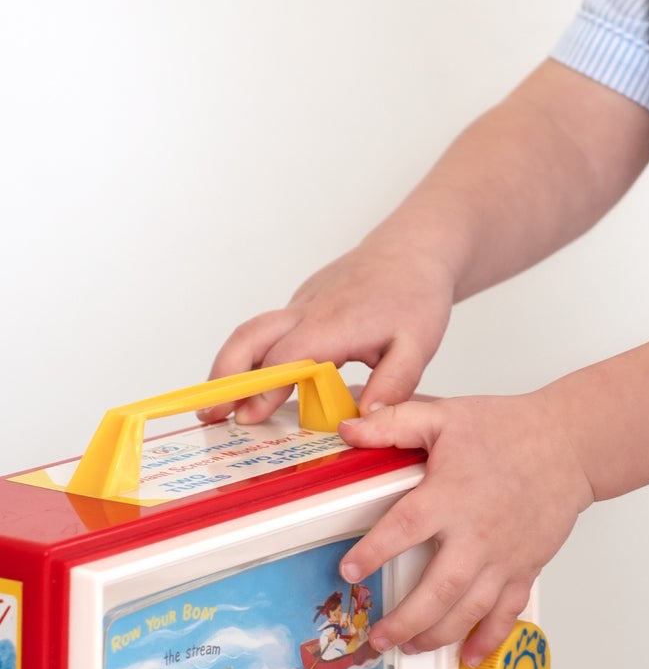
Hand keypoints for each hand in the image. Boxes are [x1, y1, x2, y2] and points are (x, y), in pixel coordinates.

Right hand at [204, 241, 455, 423]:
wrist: (413, 249)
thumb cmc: (416, 294)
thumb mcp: (418, 345)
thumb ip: (394, 384)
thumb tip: (365, 420)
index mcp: (334, 323)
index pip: (287, 357)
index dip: (264, 386)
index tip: (247, 417)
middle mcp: (308, 311)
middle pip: (250, 336)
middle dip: (225, 375)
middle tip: (210, 413)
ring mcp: (302, 306)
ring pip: (253, 332)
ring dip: (230, 367)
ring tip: (218, 406)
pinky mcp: (302, 306)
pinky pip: (270, 332)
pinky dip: (253, 357)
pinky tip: (255, 387)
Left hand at [337, 392, 593, 664]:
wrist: (569, 444)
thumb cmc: (510, 429)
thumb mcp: (447, 416)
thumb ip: (395, 423)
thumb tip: (349, 428)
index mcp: (451, 495)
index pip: (403, 529)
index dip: (372, 553)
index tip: (349, 572)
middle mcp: (476, 533)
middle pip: (437, 590)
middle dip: (403, 621)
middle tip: (378, 637)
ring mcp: (503, 556)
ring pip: (468, 610)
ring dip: (436, 635)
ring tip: (410, 647)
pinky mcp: (525, 568)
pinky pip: (507, 613)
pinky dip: (489, 639)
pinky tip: (469, 655)